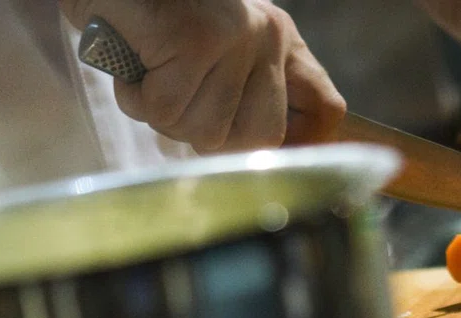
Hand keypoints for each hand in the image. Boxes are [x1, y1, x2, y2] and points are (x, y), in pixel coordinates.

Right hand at [60, 0, 345, 153]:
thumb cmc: (149, 23)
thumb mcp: (210, 58)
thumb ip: (242, 97)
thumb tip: (271, 149)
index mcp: (279, 40)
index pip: (327, 109)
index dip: (304, 143)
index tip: (265, 152)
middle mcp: (268, 37)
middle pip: (262, 139)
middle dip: (210, 135)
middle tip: (177, 99)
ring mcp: (238, 38)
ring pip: (207, 132)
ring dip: (165, 116)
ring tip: (150, 73)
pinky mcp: (198, 41)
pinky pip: (167, 109)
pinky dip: (137, 97)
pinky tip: (134, 63)